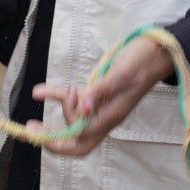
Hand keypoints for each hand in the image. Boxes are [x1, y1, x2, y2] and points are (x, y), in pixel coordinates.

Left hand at [28, 37, 174, 156]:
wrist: (157, 50)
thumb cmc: (143, 61)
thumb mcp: (122, 75)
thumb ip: (101, 91)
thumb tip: (83, 109)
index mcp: (112, 117)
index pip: (82, 135)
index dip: (64, 131)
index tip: (53, 114)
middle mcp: (105, 116)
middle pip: (78, 140)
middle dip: (54, 140)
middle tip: (32, 131)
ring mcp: (102, 106)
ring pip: (74, 121)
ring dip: (54, 119)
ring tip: (34, 110)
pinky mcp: (99, 93)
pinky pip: (76, 99)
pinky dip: (57, 95)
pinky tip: (40, 92)